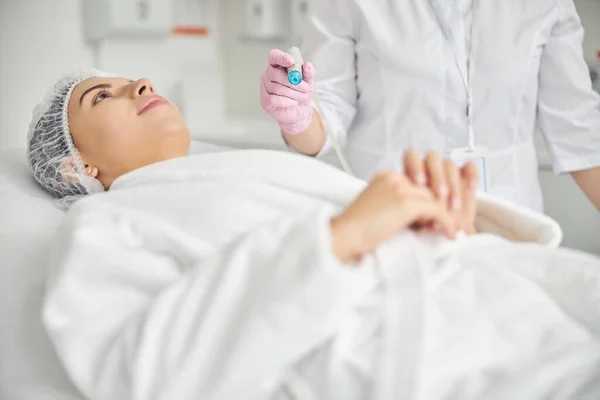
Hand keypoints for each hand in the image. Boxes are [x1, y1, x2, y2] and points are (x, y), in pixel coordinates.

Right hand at [260, 49, 314, 134]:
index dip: (281, 57)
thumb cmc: (300, 93)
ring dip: (293, 93)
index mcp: (277, 65)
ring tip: (302, 97)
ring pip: (276, 88)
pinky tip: (293, 102)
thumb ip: (308, 73)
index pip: (273, 56)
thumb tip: (307, 65)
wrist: (299, 111)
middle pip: (275, 74)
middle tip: (305, 88)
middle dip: (293, 82)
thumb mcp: (308, 82)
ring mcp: (265, 88)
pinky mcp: (265, 101)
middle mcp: (268, 75)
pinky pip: (273, 99)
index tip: (291, 61)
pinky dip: (286, 101)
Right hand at [330, 171, 456, 262]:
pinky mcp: (406, 202)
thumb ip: (395, 207)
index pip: (414, 186)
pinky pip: (437, 210)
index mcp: (384, 177)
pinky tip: (450, 234)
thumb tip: (421, 218)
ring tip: (447, 232)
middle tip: (440, 228)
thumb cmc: (355, 231)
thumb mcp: (377, 211)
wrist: (343, 236)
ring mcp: (400, 188)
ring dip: (444, 216)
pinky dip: (446, 223)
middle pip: (426, 190)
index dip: (425, 204)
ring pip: (434, 198)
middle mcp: (393, 177)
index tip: (430, 222)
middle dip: (436, 209)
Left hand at [402, 150, 478, 234]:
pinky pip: (470, 168)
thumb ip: (416, 211)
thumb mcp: (417, 220)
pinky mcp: (466, 176)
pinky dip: (472, 175)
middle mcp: (431, 168)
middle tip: (439, 196)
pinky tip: (471, 187)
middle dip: (437, 177)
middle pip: (433, 158)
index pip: (412, 156)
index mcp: (413, 173)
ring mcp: (448, 171)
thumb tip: (421, 217)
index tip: (419, 183)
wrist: (445, 229)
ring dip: (452, 184)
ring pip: (450, 164)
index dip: (415, 166)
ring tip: (453, 206)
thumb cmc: (425, 223)